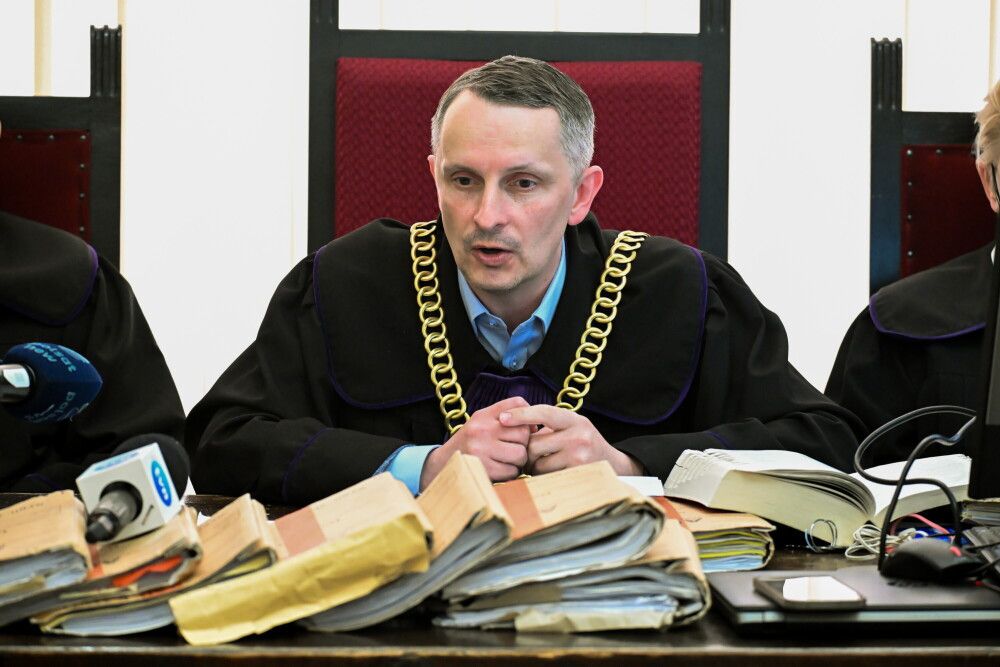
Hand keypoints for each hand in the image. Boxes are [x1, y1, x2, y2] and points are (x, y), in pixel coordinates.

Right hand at [420, 396, 531, 488]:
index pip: (517, 403)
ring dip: (518, 461)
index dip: (527, 417)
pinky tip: (498, 470)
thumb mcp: (481, 423)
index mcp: (482, 415)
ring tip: (506, 460)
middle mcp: (481, 428)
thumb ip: (505, 419)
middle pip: (523, 432)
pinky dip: (509, 473)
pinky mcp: (483, 468)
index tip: (524, 428)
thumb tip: (535, 426)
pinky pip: (512, 471)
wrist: (442, 465)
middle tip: (512, 449)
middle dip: (522, 444)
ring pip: (520, 453)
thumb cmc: (469, 444)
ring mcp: (481, 448)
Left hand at [499, 404, 643, 475]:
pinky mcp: (576, 475)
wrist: (614, 465)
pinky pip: (546, 478)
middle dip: (527, 452)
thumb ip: (548, 426)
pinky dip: (543, 478)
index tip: (502, 418)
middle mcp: (578, 435)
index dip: (521, 415)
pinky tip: (552, 474)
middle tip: (531, 456)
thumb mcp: (572, 426)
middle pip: (534, 445)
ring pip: (537, 464)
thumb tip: (511, 423)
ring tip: (545, 465)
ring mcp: (579, 456)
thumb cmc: (585, 443)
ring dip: (534, 467)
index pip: (543, 413)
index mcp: (574, 419)